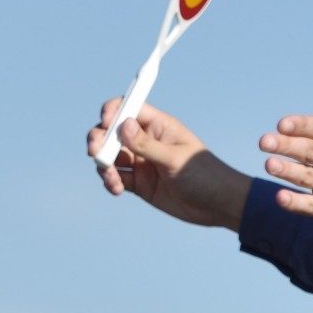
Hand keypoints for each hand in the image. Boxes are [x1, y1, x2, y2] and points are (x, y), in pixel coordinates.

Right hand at [87, 98, 248, 230]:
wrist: (218, 204)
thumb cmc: (205, 174)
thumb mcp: (174, 159)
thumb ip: (146, 145)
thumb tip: (122, 125)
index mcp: (157, 125)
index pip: (129, 108)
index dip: (112, 111)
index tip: (105, 121)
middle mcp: (146, 140)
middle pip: (112, 132)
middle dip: (99, 139)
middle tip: (95, 152)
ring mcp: (142, 162)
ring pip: (110, 156)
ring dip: (103, 165)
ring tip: (112, 178)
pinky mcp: (139, 183)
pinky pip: (116, 178)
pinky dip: (111, 181)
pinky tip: (116, 188)